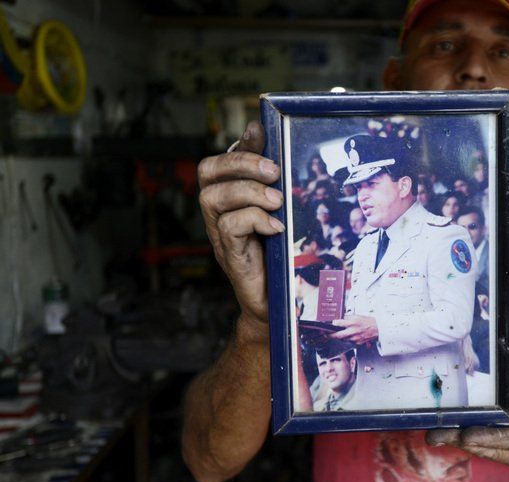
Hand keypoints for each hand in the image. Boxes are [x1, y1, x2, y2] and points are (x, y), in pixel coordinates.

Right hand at [198, 122, 283, 330]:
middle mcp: (219, 214)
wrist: (280, 305)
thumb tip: (281, 153)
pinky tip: (276, 227)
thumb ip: (277, 185)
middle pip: (208, 172)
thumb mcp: (283, 214)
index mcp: (231, 199)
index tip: (261, 133)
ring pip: (213, 197)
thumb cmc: (282, 256)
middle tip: (274, 171)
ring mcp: (221, 235)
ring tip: (276, 201)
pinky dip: (254, 220)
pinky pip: (229, 227)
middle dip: (241, 163)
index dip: (238, 144)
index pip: (220, 160)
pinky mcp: (230, 255)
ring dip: (248, 192)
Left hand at [331, 315, 378, 344]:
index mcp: (352, 322)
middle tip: (326, 335)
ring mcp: (355, 338)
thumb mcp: (357, 316)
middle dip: (331, 335)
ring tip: (340, 334)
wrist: (377, 328)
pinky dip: (348, 339)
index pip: (338, 323)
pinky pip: (350, 341)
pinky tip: (351, 335)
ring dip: (341, 337)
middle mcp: (353, 331)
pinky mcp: (357, 342)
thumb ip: (348, 318)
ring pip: (343, 339)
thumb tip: (339, 319)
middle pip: (338, 335)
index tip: (330, 324)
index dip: (333, 323)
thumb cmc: (368, 322)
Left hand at [425, 363, 508, 471]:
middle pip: (497, 450)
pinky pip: (485, 450)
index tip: (466, 435)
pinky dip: (465, 441)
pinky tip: (445, 433)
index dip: (491, 437)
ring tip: (434, 434)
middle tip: (437, 435)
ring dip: (460, 443)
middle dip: (465, 442)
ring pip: (488, 453)